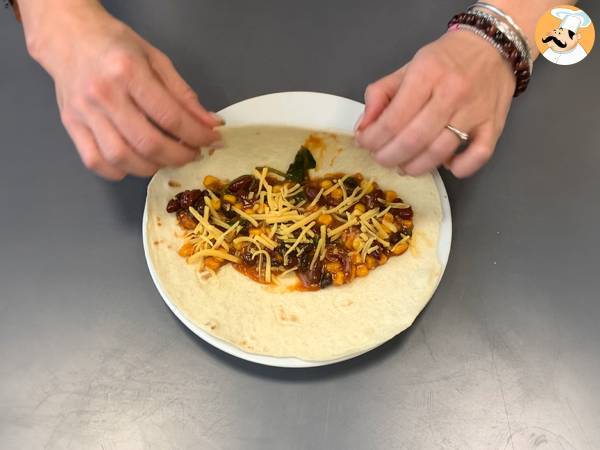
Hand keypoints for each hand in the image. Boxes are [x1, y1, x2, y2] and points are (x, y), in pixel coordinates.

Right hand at [27, 2, 220, 179]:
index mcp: (128, 71)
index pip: (169, 116)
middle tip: (192, 154)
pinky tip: (136, 162)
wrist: (68, 36)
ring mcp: (84, 113)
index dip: (196, 135)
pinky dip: (120, 171)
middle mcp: (104, 94)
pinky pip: (96, 161)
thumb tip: (209, 124)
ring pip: (121, 158)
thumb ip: (183, 94)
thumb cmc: (116, 45)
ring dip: (151, 167)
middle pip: (147, 143)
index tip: (212, 141)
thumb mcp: (156, 59)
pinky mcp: (71, 126)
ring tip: (166, 159)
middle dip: (178, 156)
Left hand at [355, 30, 515, 177]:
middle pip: (413, 140)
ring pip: (439, 152)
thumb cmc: (446, 59)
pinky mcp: (494, 125)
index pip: (393, 118)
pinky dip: (460, 168)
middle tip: (381, 158)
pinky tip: (446, 165)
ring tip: (403, 165)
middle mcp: (452, 92)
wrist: (493, 45)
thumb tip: (363, 127)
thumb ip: (380, 94)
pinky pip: (478, 156)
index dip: (373, 138)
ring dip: (415, 167)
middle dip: (389, 156)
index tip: (364, 143)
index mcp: (427, 74)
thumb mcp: (408, 67)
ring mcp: (475, 111)